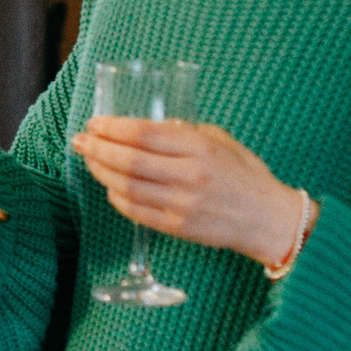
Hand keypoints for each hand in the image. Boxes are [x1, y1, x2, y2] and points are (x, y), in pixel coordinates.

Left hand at [72, 116, 305, 264]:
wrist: (270, 220)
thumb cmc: (245, 175)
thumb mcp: (220, 140)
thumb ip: (184, 131)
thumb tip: (146, 126)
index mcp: (200, 148)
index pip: (145, 134)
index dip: (113, 127)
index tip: (95, 123)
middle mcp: (189, 175)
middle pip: (129, 160)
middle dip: (98, 148)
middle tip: (80, 140)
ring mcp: (182, 204)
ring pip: (127, 186)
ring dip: (101, 171)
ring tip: (89, 159)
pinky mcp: (177, 227)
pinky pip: (135, 211)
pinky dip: (116, 197)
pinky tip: (109, 186)